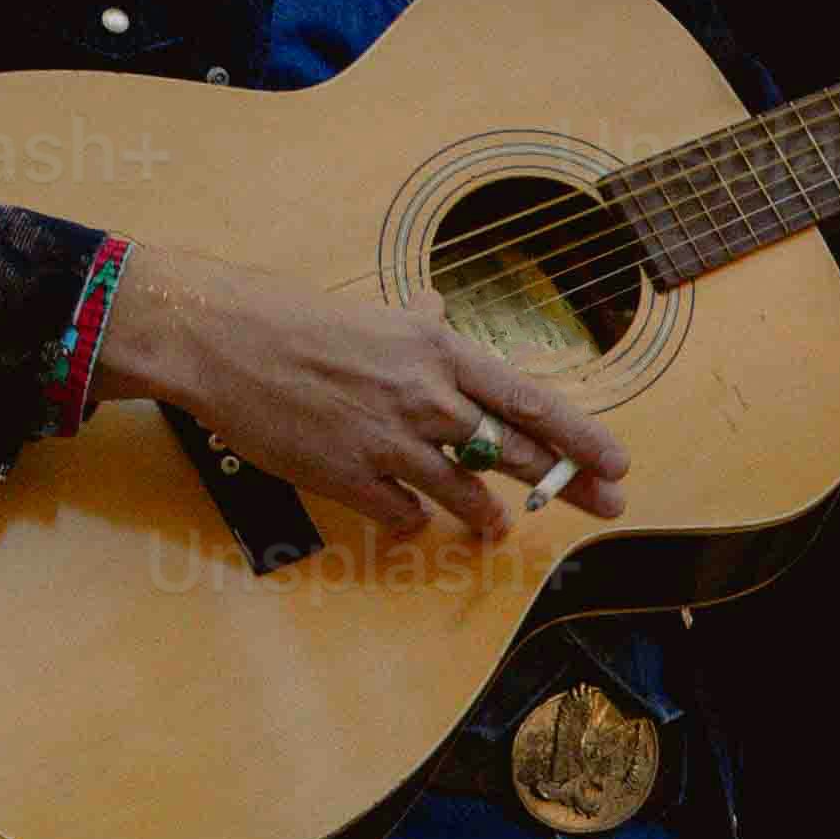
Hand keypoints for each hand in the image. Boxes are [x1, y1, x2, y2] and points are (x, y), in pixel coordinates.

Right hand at [83, 252, 630, 549]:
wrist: (222, 338)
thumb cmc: (293, 318)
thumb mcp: (374, 312)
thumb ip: (419, 324)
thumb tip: (442, 311)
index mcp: (438, 351)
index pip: (531, 400)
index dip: (582, 437)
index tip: (618, 464)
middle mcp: (425, 398)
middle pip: (518, 452)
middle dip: (570, 483)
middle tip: (606, 506)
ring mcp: (389, 442)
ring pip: (466, 495)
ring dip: (488, 517)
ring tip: (496, 527)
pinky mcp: (349, 478)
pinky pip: (403, 516)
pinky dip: (413, 521)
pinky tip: (410, 522)